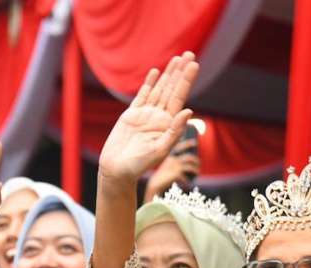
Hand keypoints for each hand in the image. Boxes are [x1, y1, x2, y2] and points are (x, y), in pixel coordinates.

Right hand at [99, 53, 198, 184]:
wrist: (117, 170)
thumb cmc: (139, 166)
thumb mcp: (160, 150)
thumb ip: (175, 131)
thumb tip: (189, 110)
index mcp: (168, 124)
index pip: (179, 97)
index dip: (186, 80)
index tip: (193, 65)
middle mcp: (159, 117)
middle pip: (172, 89)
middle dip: (180, 72)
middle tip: (189, 54)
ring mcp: (146, 115)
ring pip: (159, 89)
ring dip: (168, 74)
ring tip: (176, 59)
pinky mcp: (131, 115)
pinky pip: (143, 95)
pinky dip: (149, 83)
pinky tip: (155, 72)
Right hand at [144, 148, 201, 201]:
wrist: (155, 184)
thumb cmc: (163, 175)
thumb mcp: (168, 166)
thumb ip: (176, 162)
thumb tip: (190, 161)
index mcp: (170, 155)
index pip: (180, 146)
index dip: (188, 143)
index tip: (195, 142)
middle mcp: (173, 159)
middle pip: (189, 157)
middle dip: (196, 161)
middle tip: (198, 164)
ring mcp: (175, 166)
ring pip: (190, 166)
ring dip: (195, 170)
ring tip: (197, 173)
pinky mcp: (176, 173)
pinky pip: (186, 176)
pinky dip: (188, 181)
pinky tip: (187, 183)